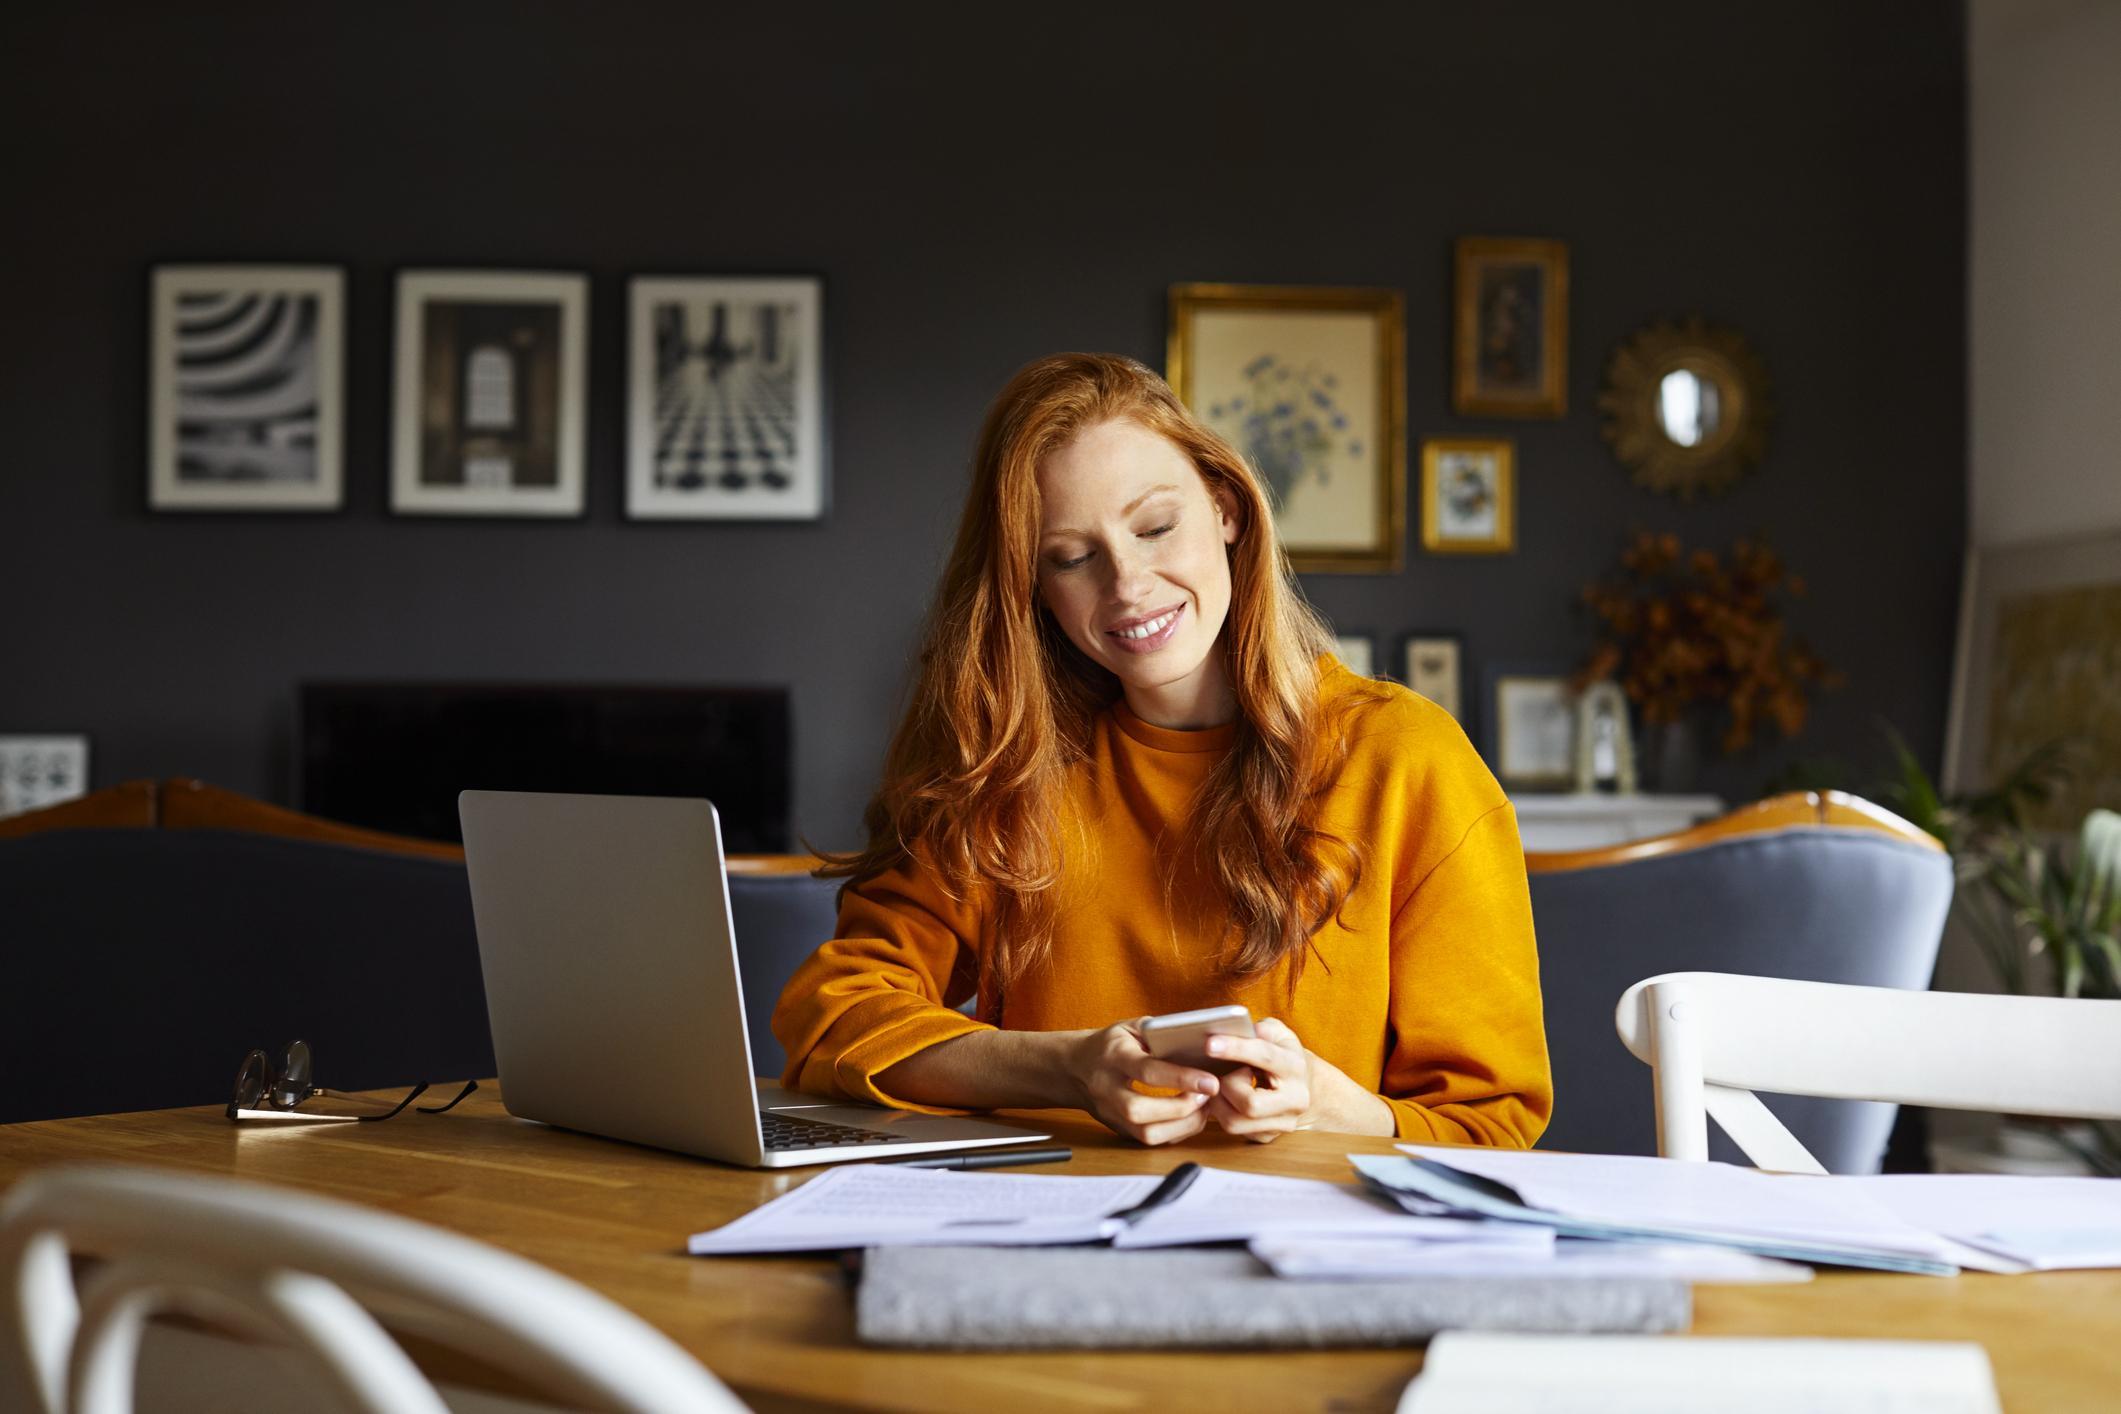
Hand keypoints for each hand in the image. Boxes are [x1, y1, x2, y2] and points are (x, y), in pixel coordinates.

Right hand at [1065, 1019, 1222, 1145]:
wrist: (1074, 1067)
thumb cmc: (1111, 1044)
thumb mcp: (1131, 1027)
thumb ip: (1160, 1032)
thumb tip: (1200, 1042)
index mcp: (1113, 1057)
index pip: (1147, 1071)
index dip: (1181, 1078)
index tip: (1211, 1082)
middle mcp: (1107, 1088)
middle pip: (1141, 1111)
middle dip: (1181, 1108)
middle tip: (1207, 1096)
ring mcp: (1110, 1113)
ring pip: (1145, 1133)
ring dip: (1181, 1125)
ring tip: (1203, 1108)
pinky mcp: (1117, 1129)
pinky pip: (1149, 1139)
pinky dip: (1175, 1132)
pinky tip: (1190, 1116)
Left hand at [1200, 1017, 1315, 1142]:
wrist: (1304, 1086)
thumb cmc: (1283, 1054)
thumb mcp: (1278, 1034)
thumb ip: (1262, 1029)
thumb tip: (1241, 1029)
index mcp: (1296, 1067)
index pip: (1265, 1057)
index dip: (1235, 1049)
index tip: (1209, 1043)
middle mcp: (1295, 1100)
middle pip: (1250, 1104)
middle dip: (1227, 1086)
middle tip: (1222, 1072)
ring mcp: (1283, 1122)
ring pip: (1235, 1122)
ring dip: (1219, 1102)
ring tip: (1221, 1084)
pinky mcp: (1268, 1136)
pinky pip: (1234, 1131)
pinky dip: (1221, 1112)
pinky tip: (1224, 1098)